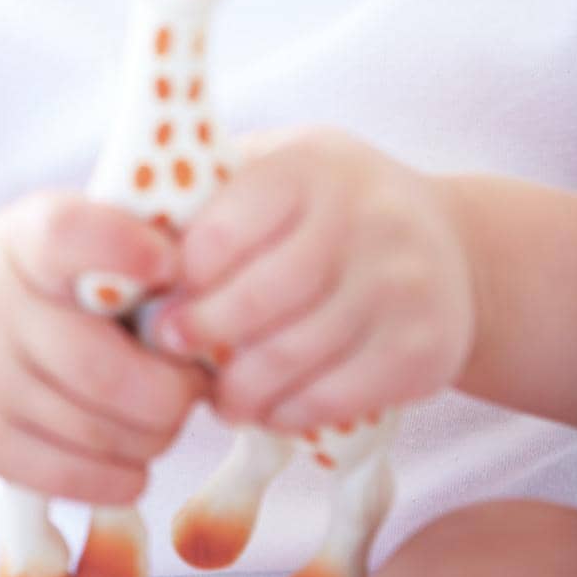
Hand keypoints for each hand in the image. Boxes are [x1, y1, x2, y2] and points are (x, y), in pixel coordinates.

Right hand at [0, 190, 209, 504]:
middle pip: (108, 371)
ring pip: (104, 434)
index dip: (125, 249)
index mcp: (20, 239)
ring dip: (158, 434)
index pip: (65, 233)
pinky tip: (131, 455)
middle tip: (194, 382)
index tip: (171, 264)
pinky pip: (80, 478)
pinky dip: (126, 475)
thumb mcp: (59, 239)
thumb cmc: (26, 284)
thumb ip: (123, 245)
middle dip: (176, 389)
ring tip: (162, 415)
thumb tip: (212, 281)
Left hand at [152, 127, 475, 430]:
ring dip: (242, 387)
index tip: (155, 299)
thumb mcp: (280, 171)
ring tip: (218, 395)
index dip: (182, 274)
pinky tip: (268, 409)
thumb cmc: (330, 210)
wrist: (454, 249)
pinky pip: (336, 395)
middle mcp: (365, 216)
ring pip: (296, 354)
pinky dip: (288, 411)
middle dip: (205, 333)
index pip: (225, 228)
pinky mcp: (423, 348)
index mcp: (310, 165)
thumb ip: (213, 196)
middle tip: (171, 352)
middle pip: (261, 296)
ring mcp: (401, 283)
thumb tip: (122, 245)